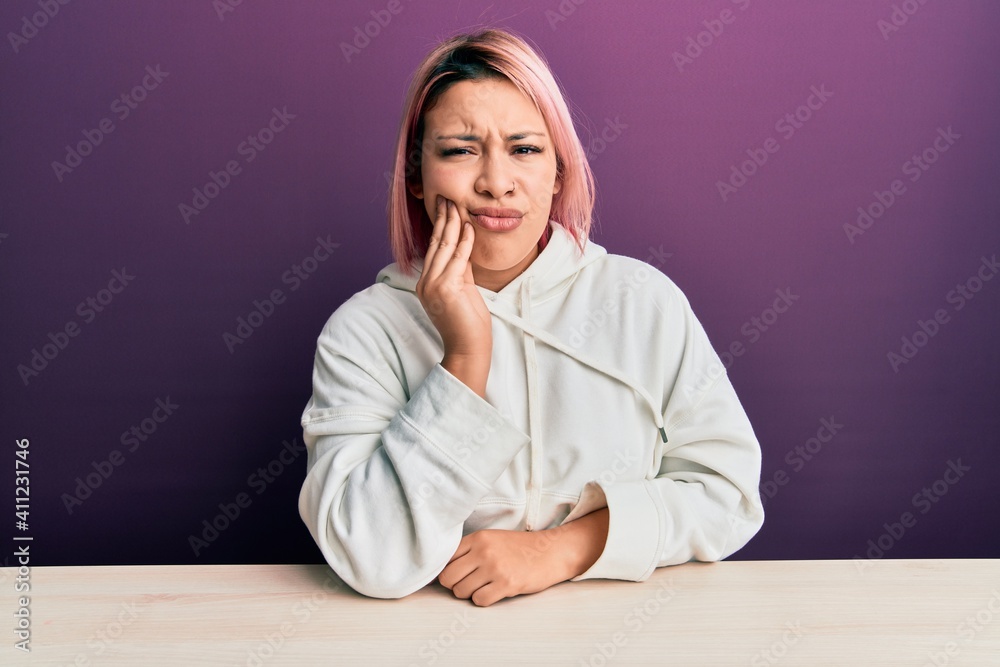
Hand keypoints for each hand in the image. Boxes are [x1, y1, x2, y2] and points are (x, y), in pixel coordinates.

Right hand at [416, 196, 491, 394]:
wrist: (469, 349)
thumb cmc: (469, 325)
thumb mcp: (464, 291)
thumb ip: (461, 269)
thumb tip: (464, 246)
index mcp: (426, 284)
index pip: (433, 248)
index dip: (440, 226)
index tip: (446, 207)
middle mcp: (425, 283)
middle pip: (435, 243)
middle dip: (443, 218)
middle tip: (448, 197)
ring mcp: (433, 286)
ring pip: (444, 247)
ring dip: (452, 223)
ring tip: (457, 204)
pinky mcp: (446, 288)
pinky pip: (458, 258)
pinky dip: (464, 240)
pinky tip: (469, 226)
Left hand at [436, 528, 572, 606]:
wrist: (550, 552)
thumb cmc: (520, 548)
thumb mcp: (493, 539)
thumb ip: (470, 550)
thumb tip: (444, 569)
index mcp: (479, 537)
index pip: (446, 559)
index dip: (448, 570)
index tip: (456, 575)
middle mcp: (484, 551)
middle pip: (448, 577)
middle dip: (455, 585)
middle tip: (468, 584)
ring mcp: (495, 567)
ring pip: (461, 591)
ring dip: (470, 593)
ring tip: (484, 586)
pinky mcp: (506, 584)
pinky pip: (479, 600)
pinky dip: (483, 600)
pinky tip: (494, 592)